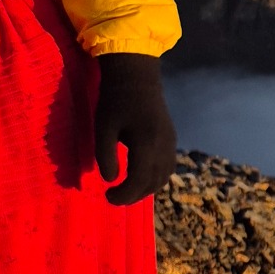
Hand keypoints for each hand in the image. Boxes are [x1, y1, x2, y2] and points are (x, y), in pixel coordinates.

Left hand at [93, 52, 176, 204]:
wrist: (136, 76)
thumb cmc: (115, 100)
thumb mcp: (103, 126)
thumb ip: (105, 154)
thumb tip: (110, 179)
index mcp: (147, 144)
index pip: (139, 180)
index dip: (124, 195)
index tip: (108, 197)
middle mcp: (164, 147)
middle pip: (154, 183)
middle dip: (134, 195)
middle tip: (114, 197)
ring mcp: (171, 143)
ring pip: (163, 177)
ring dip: (146, 189)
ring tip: (125, 190)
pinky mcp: (171, 139)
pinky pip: (167, 167)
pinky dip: (154, 178)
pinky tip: (139, 177)